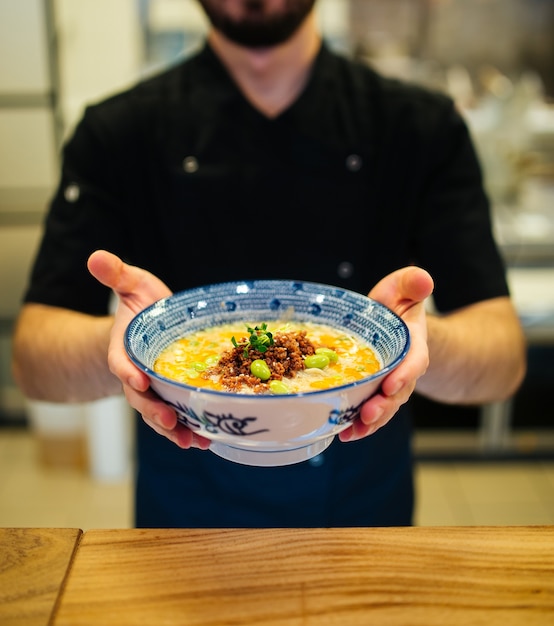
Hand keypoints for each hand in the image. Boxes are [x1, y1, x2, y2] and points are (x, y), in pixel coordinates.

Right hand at [87, 250, 210, 449]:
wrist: (151, 327)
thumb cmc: (141, 307)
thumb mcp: (132, 286)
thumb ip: (116, 274)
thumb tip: (96, 256)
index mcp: (125, 349)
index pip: (121, 363)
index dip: (127, 372)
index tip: (138, 380)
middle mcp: (138, 375)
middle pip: (141, 398)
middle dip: (154, 411)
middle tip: (169, 420)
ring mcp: (156, 389)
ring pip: (160, 413)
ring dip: (175, 429)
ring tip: (194, 441)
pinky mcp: (173, 395)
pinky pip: (180, 415)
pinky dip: (190, 428)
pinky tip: (208, 439)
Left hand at [338, 266, 433, 442]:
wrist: (392, 323)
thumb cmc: (396, 305)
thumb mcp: (402, 288)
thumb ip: (411, 283)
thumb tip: (424, 279)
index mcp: (412, 344)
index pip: (413, 362)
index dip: (404, 375)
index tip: (391, 386)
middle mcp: (404, 369)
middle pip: (398, 393)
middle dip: (384, 406)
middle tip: (368, 414)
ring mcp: (389, 384)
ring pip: (384, 407)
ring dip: (370, 422)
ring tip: (353, 431)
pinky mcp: (374, 392)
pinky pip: (369, 411)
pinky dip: (358, 425)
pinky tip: (344, 434)